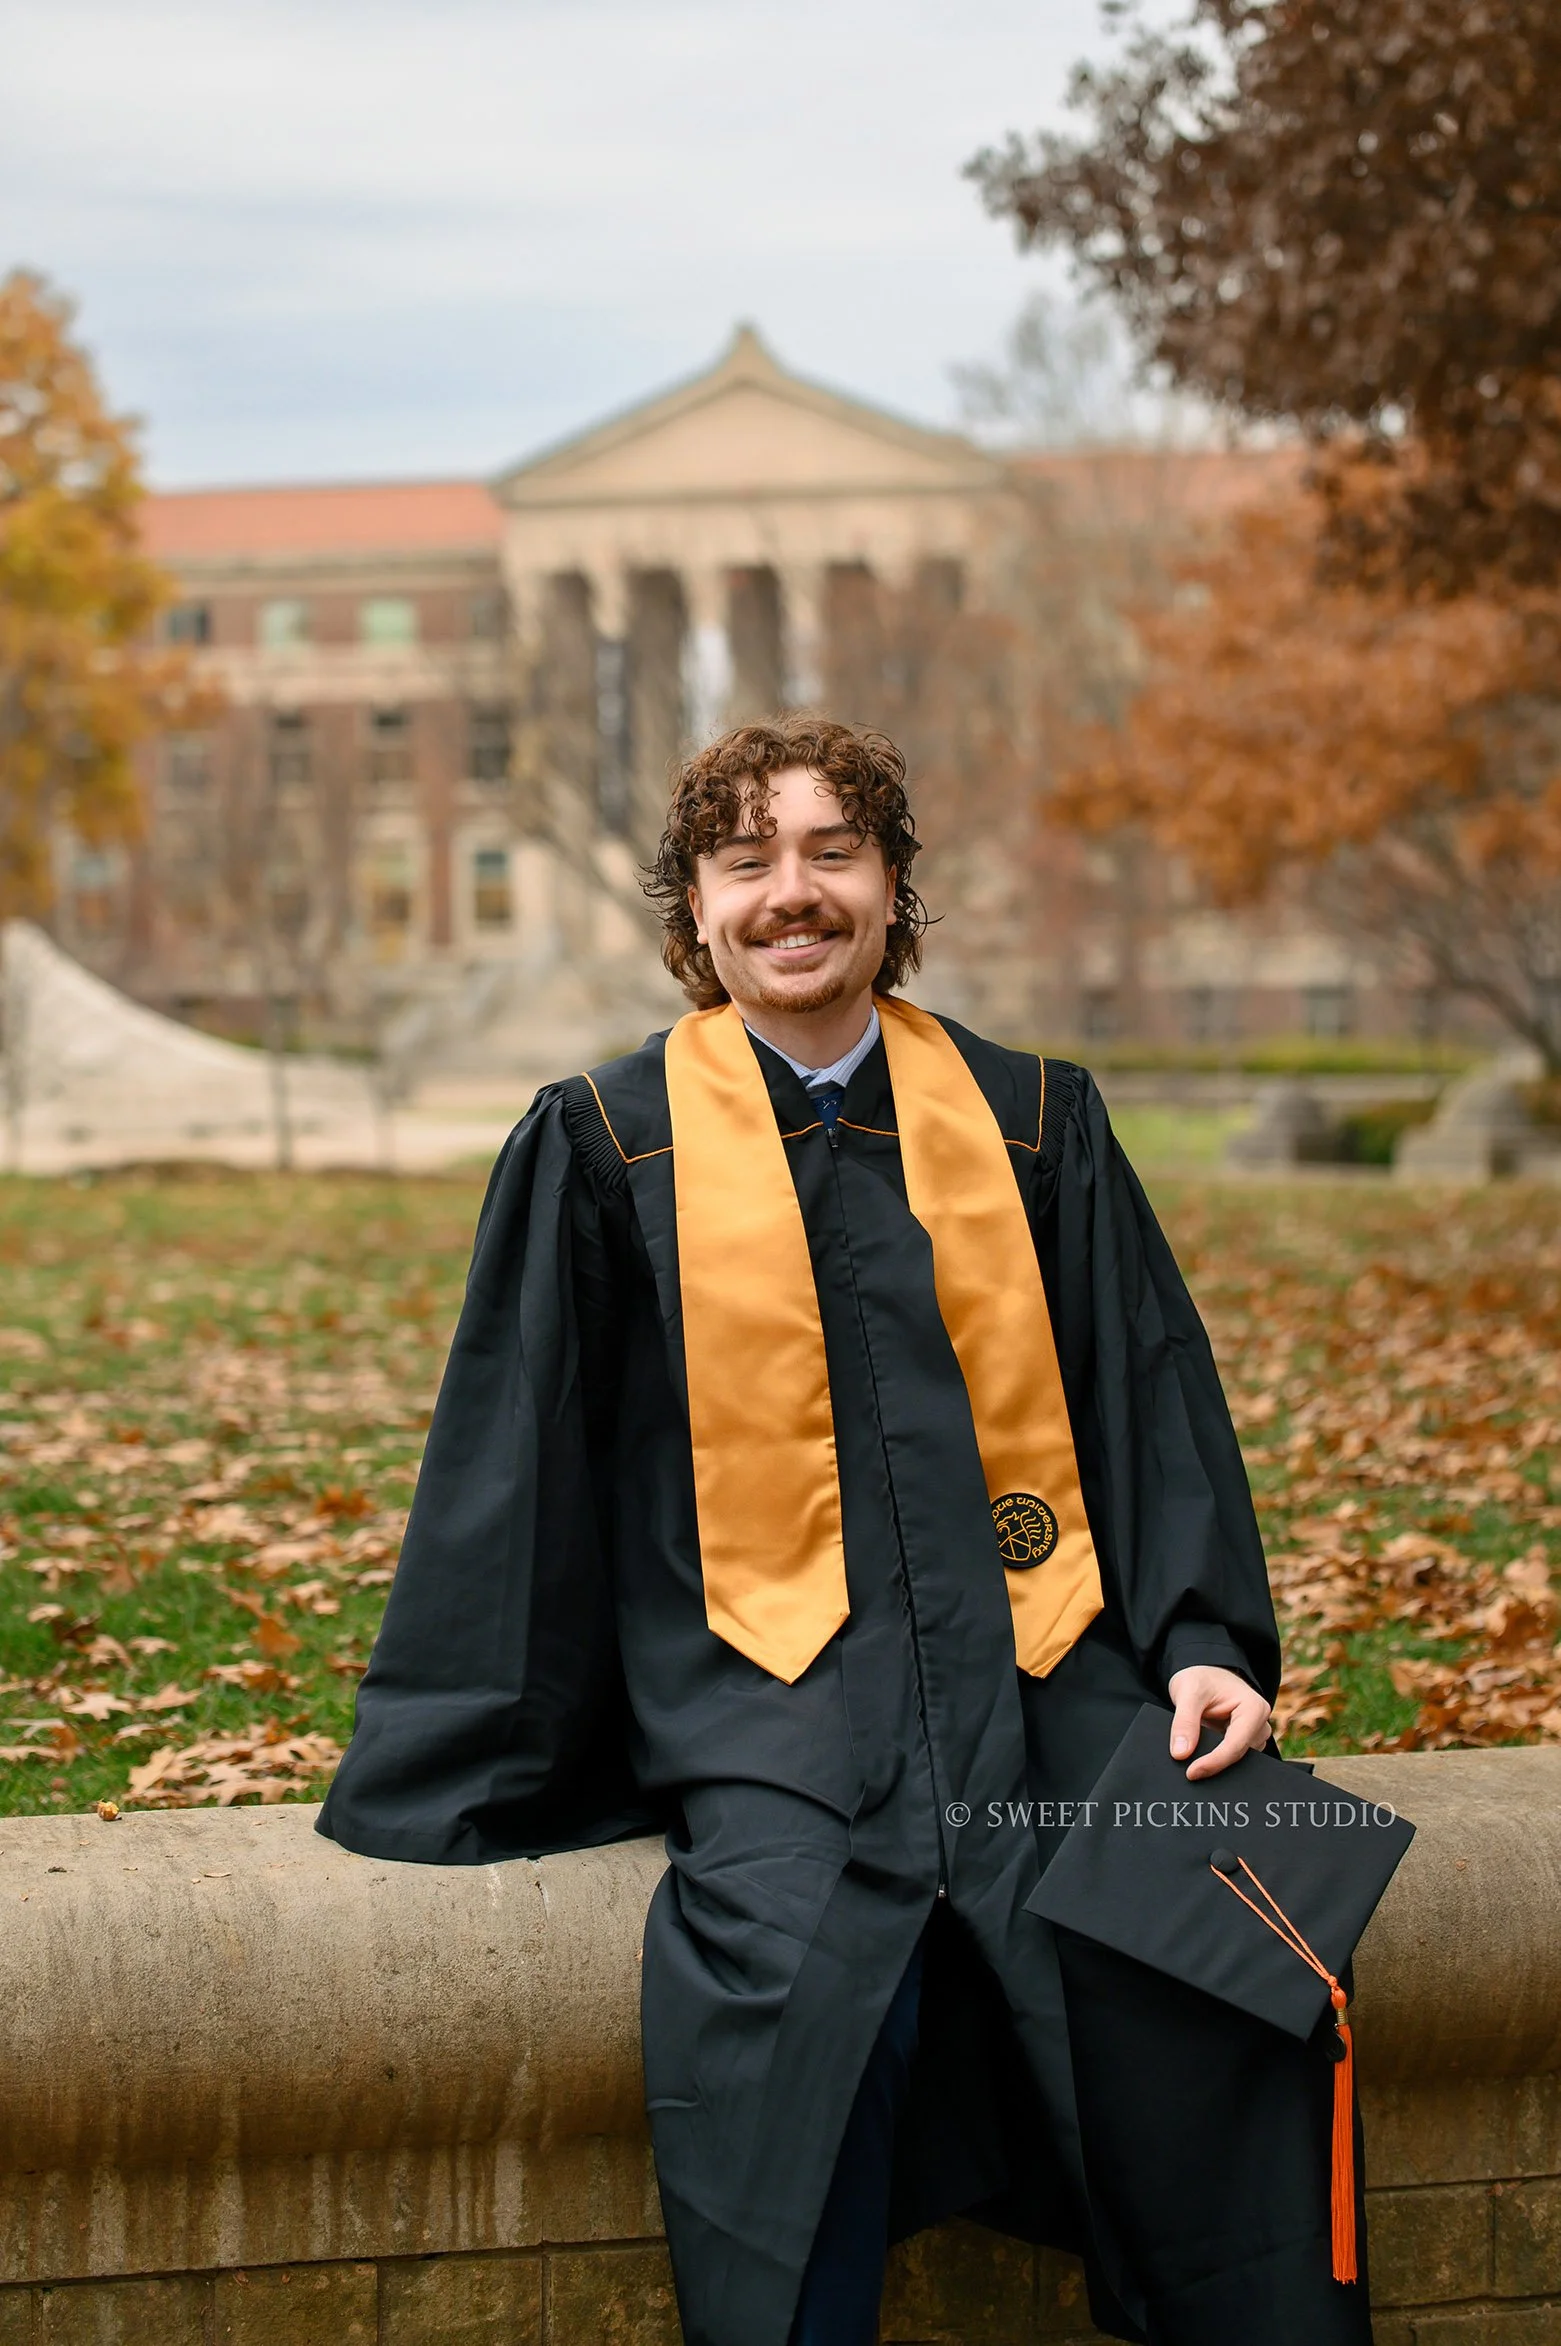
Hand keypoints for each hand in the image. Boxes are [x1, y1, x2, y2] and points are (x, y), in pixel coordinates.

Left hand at [1166, 1665, 1271, 1781]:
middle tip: (1189, 1773)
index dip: (1213, 1762)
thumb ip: (1184, 1722)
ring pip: (1238, 1760)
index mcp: (1254, 1708)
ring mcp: (1255, 1734)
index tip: (1192, 1773)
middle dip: (1215, 1764)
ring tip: (1193, 1765)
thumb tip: (1181, 1754)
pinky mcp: (1245, 1741)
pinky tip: (1201, 1760)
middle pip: (1239, 1756)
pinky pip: (1234, 1758)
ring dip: (1217, 1763)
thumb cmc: (1200, 1678)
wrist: (1203, 1675)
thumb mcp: (1188, 1693)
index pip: (1235, 1745)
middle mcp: (1260, 1723)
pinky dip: (1218, 1760)